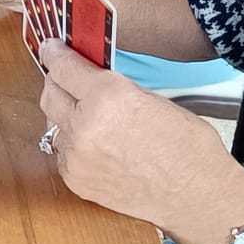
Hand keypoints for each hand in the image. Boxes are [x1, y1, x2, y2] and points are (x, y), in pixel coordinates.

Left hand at [36, 42, 243, 243]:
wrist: (194, 194)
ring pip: (52, 125)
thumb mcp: (151, 99)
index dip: (55, 55)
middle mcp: (84, 125)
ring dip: (65, 118)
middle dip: (57, 84)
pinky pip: (61, 153)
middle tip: (67, 81)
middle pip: (49, 94)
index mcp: (108, 96)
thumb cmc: (187, 146)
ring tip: (90, 120)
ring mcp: (75, 156)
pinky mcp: (74, 179)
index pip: (63, 67)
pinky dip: (72, 145)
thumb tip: (88, 79)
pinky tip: (95, 146)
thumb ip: (113, 88)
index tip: (51, 49)